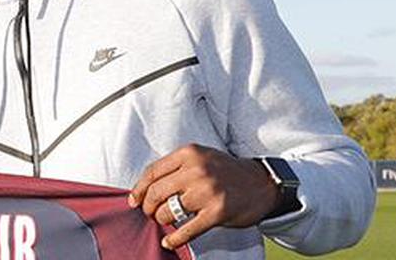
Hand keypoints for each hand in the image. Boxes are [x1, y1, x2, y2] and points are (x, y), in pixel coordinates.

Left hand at [128, 144, 277, 250]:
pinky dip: (174, 238)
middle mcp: (196, 170)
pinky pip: (187, 229)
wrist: (262, 183)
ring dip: (161, 220)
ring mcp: (207, 191)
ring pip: (169, 211)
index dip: (139, 188)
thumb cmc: (224, 172)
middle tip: (149, 213)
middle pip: (157, 192)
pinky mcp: (217, 212)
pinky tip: (169, 241)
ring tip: (163, 221)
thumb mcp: (200, 158)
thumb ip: (175, 168)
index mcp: (188, 154)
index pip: (152, 172)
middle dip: (148, 206)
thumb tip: (144, 188)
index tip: (134, 200)